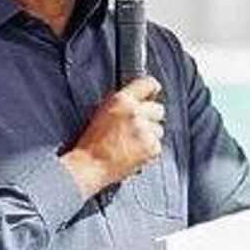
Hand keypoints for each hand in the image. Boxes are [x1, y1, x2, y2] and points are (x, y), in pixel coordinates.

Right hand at [60, 77, 164, 198]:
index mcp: (122, 100)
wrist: (90, 165)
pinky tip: (134, 153)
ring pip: (159, 129)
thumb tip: (142, 96)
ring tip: (131, 143)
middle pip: (159, 109)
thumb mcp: (103, 111)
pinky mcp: (151, 147)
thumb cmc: (92, 141)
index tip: (153, 95)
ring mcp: (144, 130)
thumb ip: (124, 101)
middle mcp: (135, 113)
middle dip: (150, 118)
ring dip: (149, 135)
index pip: (149, 83)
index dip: (152, 90)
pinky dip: (149, 150)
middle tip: (136, 128)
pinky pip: (157, 145)